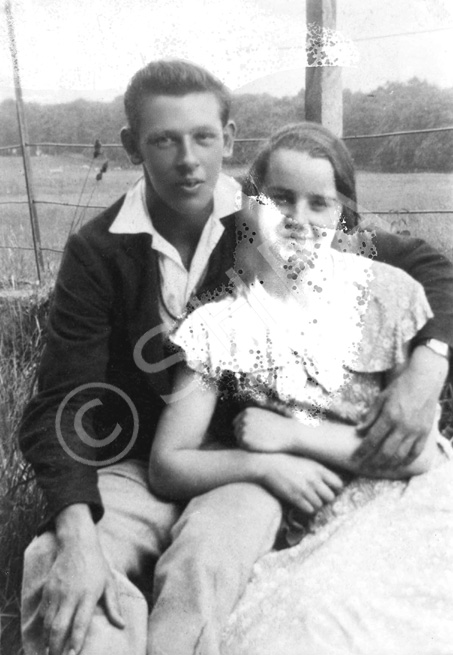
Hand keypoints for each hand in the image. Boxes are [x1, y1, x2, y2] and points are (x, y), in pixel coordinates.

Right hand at [40, 504, 123, 654]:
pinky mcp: (48, 590)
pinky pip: (43, 613)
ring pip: (48, 622)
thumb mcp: (109, 582)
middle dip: (56, 646)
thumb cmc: (97, 565)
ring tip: (52, 651)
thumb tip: (122, 626)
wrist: (77, 544)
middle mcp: (70, 595)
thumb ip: (113, 606)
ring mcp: (57, 593)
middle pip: (59, 626)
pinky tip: (47, 636)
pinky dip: (44, 627)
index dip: (76, 641)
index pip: (80, 623)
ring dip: (48, 640)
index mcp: (88, 594)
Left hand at [234, 407, 293, 452]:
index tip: (252, 435)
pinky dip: (248, 448)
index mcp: (247, 411)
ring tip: (259, 443)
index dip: (243, 429)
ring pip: (238, 439)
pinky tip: (258, 447)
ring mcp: (243, 428)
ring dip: (246, 442)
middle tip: (256, 440)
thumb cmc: (278, 426)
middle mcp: (243, 418)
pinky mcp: (245, 440)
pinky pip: (241, 446)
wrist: (288, 434)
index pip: (236, 422)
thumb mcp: (264, 416)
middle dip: (244, 435)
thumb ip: (252, 418)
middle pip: (236, 430)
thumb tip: (240, 423)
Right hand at [261, 453, 343, 513]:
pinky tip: (302, 502)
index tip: (330, 490)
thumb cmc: (288, 462)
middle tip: (319, 496)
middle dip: (325, 498)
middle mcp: (314, 479)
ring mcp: (304, 489)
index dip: (336, 489)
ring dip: (315, 504)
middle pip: (330, 497)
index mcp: (318, 468)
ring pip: (319, 505)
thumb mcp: (307, 461)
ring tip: (308, 499)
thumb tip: (333, 481)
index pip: (338, 484)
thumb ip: (320, 470)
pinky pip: (309, 510)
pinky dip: (307, 508)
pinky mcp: (295, 497)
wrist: (269, 464)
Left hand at [354, 345, 446, 470]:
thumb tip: (358, 431)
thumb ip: (370, 416)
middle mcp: (402, 427)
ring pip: (400, 455)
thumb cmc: (400, 387)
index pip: (372, 439)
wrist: (425, 380)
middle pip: (385, 451)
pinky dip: (406, 460)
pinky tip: (398, 464)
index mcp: (389, 416)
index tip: (355, 457)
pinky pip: (415, 452)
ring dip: (388, 464)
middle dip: (373, 461)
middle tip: (364, 467)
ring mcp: (415, 431)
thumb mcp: (381, 398)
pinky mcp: (425, 433)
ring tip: (379, 468)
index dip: (362, 451)